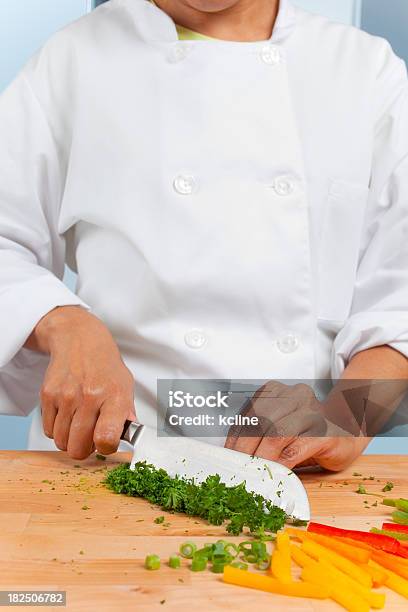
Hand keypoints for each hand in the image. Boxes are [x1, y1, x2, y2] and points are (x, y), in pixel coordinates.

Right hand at [26, 306, 134, 458]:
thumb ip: (127, 414)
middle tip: (90, 435)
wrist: (79, 340)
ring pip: (61, 442)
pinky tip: (67, 414)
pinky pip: (48, 430)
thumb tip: (129, 438)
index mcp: (114, 396)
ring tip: (79, 423)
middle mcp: (89, 396)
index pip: (106, 438)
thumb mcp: (125, 386)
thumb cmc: (105, 366)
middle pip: (78, 448)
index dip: (106, 448)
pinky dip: (56, 428)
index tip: (106, 442)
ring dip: (69, 439)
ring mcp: (66, 396)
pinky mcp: (47, 395)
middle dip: (85, 448)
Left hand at [225, 381, 369, 470]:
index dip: (235, 437)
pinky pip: (297, 447)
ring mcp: (312, 411)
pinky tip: (276, 472)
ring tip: (254, 472)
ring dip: (262, 456)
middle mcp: (294, 395)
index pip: (248, 413)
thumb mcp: (278, 430)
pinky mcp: (325, 431)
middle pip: (260, 421)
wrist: (347, 432)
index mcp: (276, 391)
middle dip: (245, 448)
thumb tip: (233, 457)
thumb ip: (257, 436)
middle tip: (238, 467)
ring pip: (276, 433)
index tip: (226, 456)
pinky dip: (282, 462)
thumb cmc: (307, 433)